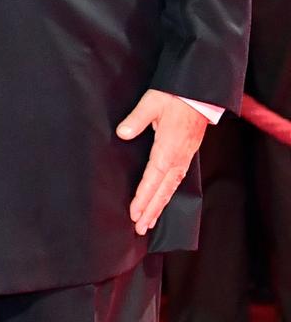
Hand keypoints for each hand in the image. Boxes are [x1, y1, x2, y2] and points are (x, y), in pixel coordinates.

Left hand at [118, 89, 209, 234]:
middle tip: (140, 228)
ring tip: (149, 222)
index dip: (143, 197)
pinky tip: (162, 202)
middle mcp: (177, 158)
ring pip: (170, 188)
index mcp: (167, 148)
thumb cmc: (173, 97)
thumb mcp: (151, 103)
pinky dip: (168, 195)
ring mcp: (183, 158)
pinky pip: (176, 181)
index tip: (135, 212)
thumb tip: (122, 133)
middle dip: (151, 210)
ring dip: (159, 206)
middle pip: (162, 190)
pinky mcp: (186, 155)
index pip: (153, 179)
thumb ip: (136, 119)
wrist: (198, 94)